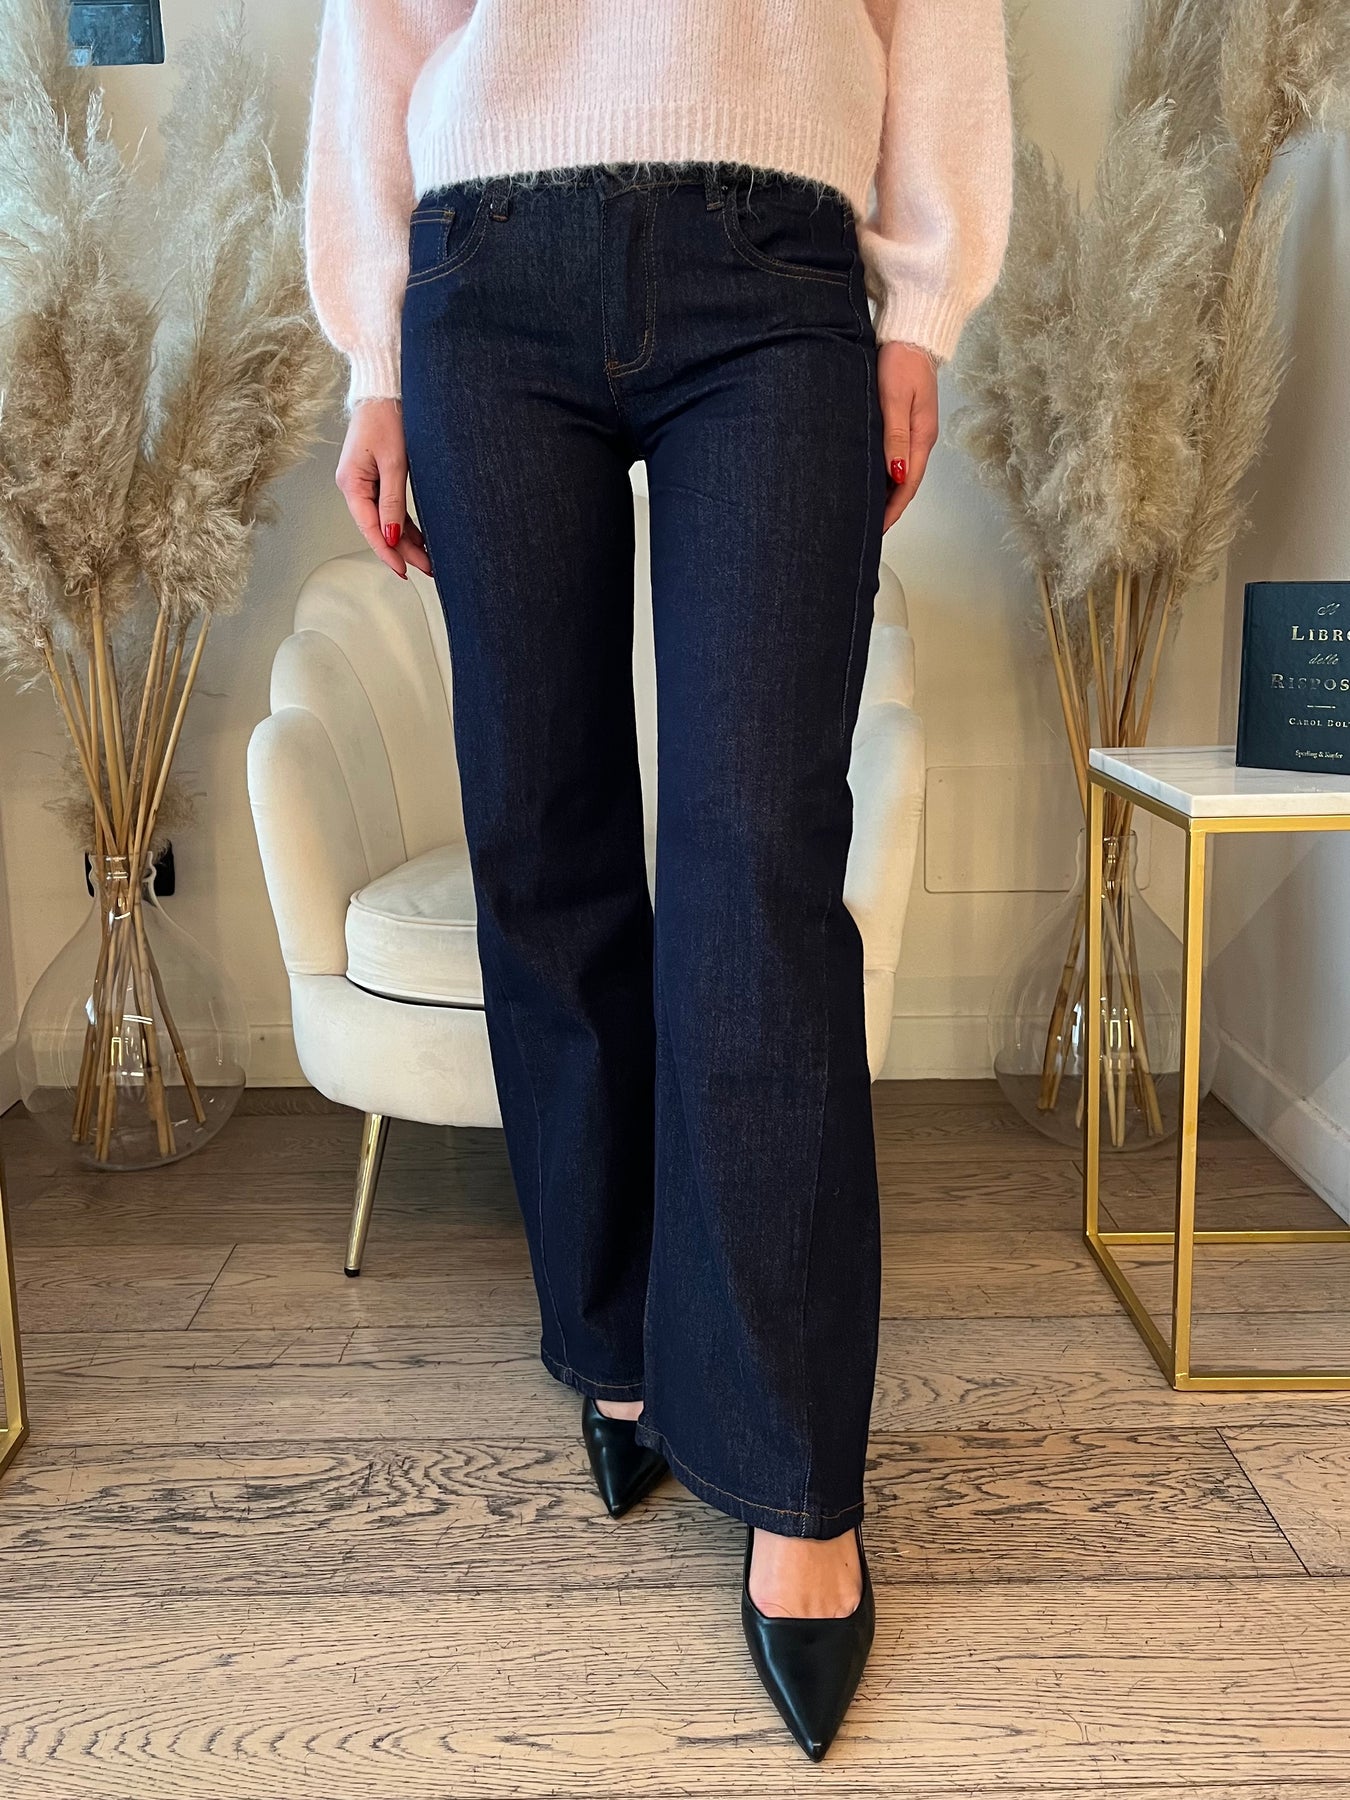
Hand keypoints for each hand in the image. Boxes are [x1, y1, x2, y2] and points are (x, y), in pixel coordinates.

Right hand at [334, 397, 433, 579]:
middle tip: (426, 568)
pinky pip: (390, 507)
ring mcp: (365, 482)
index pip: (369, 527)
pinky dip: (405, 523)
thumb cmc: (386, 417)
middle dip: (402, 550)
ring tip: (428, 559)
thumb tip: (392, 535)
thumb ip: (392, 501)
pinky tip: (420, 538)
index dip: (387, 552)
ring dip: (406, 540)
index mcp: (351, 483)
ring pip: (386, 520)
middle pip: (378, 527)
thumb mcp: (394, 462)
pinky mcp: (377, 477)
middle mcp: (355, 485)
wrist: (386, 389)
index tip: (403, 570)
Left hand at [878, 341, 939, 530]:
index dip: (893, 510)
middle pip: (906, 483)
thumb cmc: (902, 360)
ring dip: (887, 493)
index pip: (908, 484)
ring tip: (868, 511)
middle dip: (890, 508)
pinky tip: (873, 480)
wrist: (912, 332)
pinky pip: (897, 457)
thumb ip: (895, 436)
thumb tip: (897, 473)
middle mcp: (921, 438)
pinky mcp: (906, 421)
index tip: (877, 528)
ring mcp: (915, 430)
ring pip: (901, 472)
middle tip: (868, 528)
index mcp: (922, 436)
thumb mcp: (895, 399)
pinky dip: (886, 474)